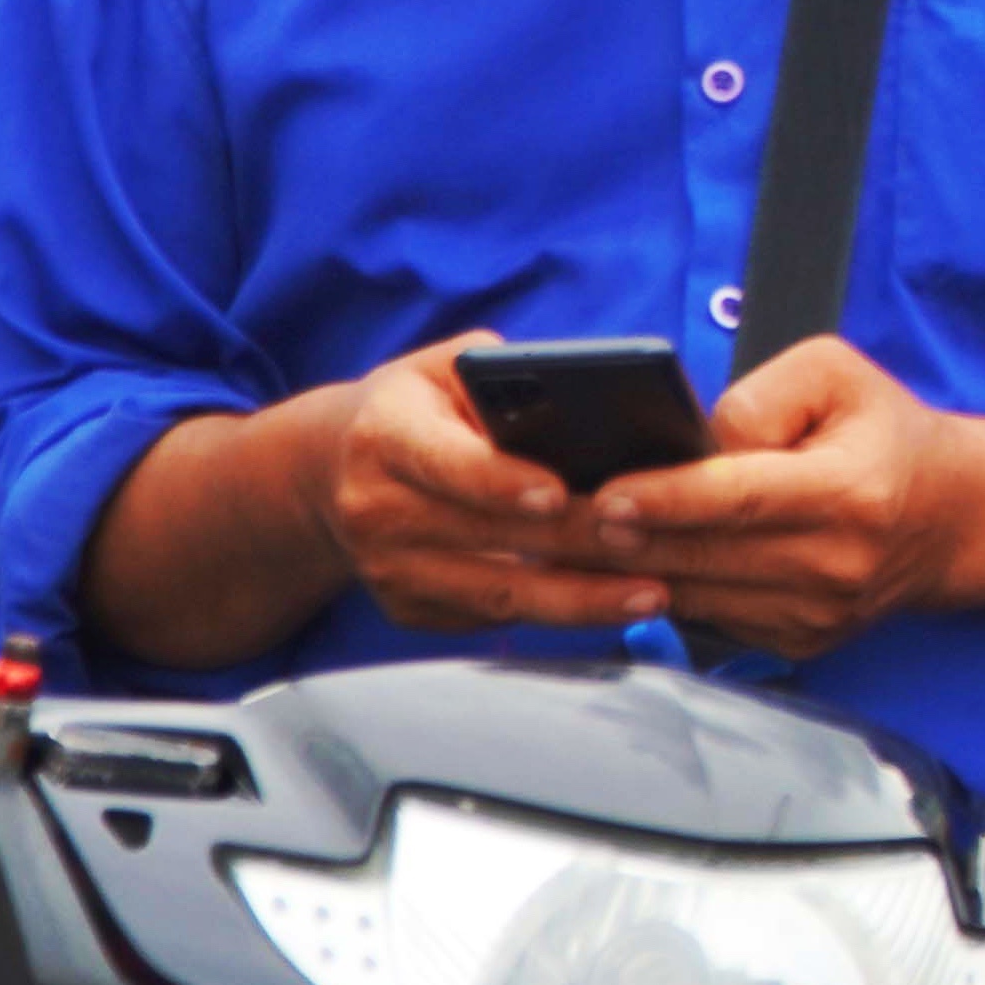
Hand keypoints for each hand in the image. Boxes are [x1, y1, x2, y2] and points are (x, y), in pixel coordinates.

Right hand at [310, 334, 667, 632]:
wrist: (332, 468)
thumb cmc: (420, 404)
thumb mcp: (446, 367)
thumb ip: (507, 375)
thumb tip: (589, 399)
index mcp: (386, 435)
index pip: (449, 463)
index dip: (503, 482)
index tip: (560, 494)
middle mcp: (374, 508)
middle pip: (488, 535)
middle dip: (574, 543)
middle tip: (650, 542)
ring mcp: (387, 568)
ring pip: (495, 594)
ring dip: (579, 600)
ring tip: (653, 594)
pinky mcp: (406, 608)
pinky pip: (491, 616)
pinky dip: (555, 615)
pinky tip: (614, 606)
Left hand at [586, 339, 984, 660]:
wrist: (953, 519)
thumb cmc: (885, 435)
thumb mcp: (839, 376)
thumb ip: (762, 395)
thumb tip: (692, 440)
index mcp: (848, 493)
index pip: (740, 497)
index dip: (667, 498)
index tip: (602, 494)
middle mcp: (833, 565)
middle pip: (699, 555)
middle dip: (609, 538)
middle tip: (535, 520)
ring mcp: (814, 615)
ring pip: (689, 596)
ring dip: (615, 573)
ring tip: (551, 544)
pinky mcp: (798, 643)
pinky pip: (706, 618)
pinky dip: (654, 592)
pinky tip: (612, 567)